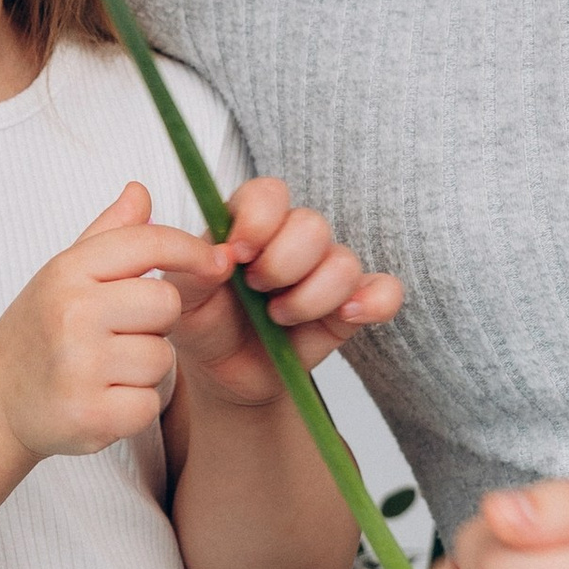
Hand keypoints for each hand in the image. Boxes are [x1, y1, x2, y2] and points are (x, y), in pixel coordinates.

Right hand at [0, 184, 223, 461]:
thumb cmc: (38, 331)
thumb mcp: (63, 274)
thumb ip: (108, 233)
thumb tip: (141, 191)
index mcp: (68, 271)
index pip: (149, 243)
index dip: (193, 250)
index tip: (216, 262)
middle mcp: (72, 314)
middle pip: (167, 302)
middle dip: (156, 321)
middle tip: (120, 333)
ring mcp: (80, 367)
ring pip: (163, 358)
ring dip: (145, 368)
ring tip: (104, 369)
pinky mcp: (90, 416)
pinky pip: (149, 404)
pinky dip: (133, 407)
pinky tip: (102, 400)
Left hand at [170, 173, 400, 406]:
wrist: (227, 373)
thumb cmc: (205, 324)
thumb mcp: (183, 300)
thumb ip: (191, 273)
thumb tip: (223, 256)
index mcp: (250, 223)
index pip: (269, 194)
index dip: (258, 221)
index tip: (238, 255)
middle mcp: (292, 239)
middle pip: (312, 226)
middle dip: (282, 266)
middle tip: (257, 292)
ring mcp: (326, 270)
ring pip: (344, 263)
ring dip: (308, 299)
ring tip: (279, 318)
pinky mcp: (352, 304)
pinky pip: (386, 291)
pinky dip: (372, 302)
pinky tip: (345, 318)